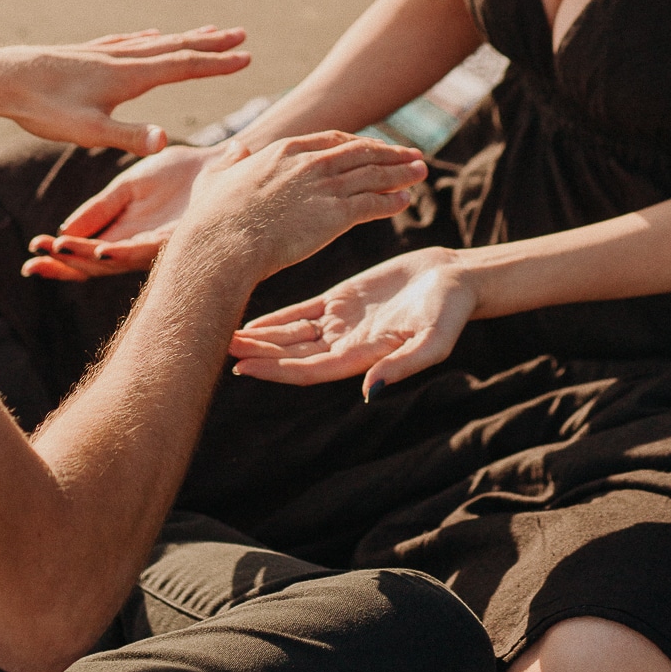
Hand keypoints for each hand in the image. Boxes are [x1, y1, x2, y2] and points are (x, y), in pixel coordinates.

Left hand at [0, 27, 249, 152]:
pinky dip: (148, 38)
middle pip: (175, 48)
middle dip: (211, 44)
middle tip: (242, 34)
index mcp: (129, 76)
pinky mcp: (86, 53)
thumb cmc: (43, 108)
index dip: (217, 64)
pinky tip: (148, 35)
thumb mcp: (88, 132)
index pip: (183, 66)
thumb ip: (129, 137)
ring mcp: (103, 52)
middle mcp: (121, 58)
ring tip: (206, 32)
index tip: (248, 56)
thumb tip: (167, 143)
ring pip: (154, 42)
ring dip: (185, 38)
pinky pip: (128, 41)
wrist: (1, 79)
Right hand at [22, 141, 210, 281]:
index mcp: (124, 233)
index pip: (85, 252)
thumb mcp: (129, 186)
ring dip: (85, 260)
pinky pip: (145, 249)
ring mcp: (157, 246)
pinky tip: (101, 251)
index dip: (59, 255)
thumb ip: (101, 207)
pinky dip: (121, 252)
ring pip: (114, 261)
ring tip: (58, 254)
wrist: (221, 162)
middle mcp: (138, 246)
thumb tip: (66, 229)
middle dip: (63, 267)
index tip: (32, 251)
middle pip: (93, 266)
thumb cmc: (179, 175)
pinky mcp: (177, 239)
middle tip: (31, 266)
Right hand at [178, 131, 428, 286]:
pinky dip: (392, 201)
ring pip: (373, 174)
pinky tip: (406, 201)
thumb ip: (228, 161)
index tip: (374, 148)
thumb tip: (235, 148)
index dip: (357, 144)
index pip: (332, 141)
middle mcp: (309, 162)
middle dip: (389, 153)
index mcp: (284, 150)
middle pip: (360, 152)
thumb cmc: (212, 219)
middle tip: (411, 154)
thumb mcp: (215, 179)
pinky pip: (373, 204)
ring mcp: (324, 186)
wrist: (223, 245)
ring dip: (400, 173)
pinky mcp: (335, 214)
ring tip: (421, 171)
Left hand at [228, 245, 475, 397]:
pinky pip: (301, 313)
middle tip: (215, 345)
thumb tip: (371, 391)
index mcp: (360, 357)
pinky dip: (275, 319)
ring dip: (259, 339)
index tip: (243, 368)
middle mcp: (344, 345)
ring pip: (290, 335)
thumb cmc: (449, 313)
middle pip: (290, 355)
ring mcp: (340, 323)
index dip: (275, 370)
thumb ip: (404, 365)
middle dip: (256, 355)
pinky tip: (250, 322)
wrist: (455, 280)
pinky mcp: (341, 301)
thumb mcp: (433, 341)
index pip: (308, 369)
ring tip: (223, 333)